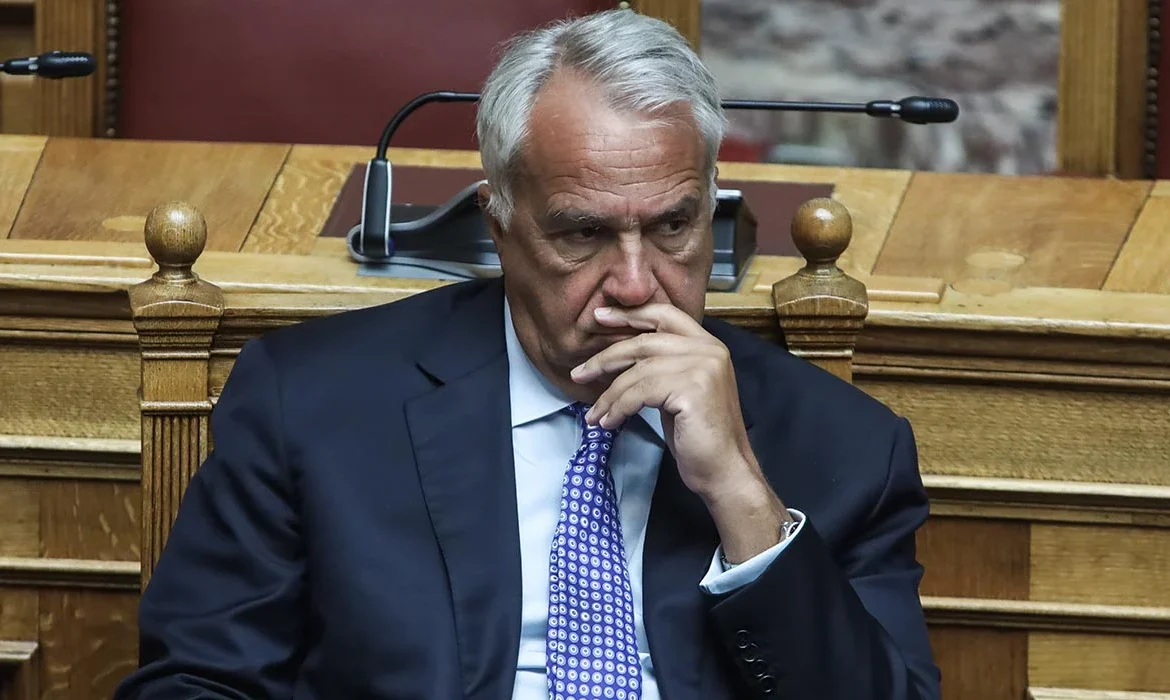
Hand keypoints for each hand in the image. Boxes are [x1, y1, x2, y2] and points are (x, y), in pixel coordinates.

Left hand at [571, 305, 759, 502]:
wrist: (724, 470)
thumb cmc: (698, 435)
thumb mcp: (679, 390)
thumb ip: (660, 367)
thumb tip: (617, 357)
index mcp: (708, 345)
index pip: (664, 314)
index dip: (629, 314)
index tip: (599, 316)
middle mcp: (709, 350)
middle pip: (644, 342)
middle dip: (606, 358)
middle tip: (578, 373)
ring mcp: (703, 367)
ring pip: (638, 371)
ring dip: (609, 395)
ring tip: (594, 414)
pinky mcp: (692, 389)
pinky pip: (641, 393)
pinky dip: (619, 408)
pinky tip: (609, 422)